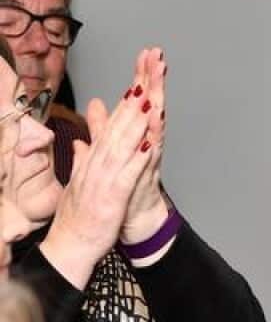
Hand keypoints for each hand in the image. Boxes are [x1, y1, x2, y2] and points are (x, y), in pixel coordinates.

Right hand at [41, 87, 151, 287]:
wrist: (69, 246)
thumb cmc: (79, 213)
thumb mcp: (83, 176)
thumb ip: (85, 150)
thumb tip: (85, 133)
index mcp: (93, 159)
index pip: (112, 122)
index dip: (127, 98)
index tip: (141, 75)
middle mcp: (97, 164)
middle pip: (118, 126)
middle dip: (134, 99)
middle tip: (147, 75)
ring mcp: (103, 180)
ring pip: (122, 146)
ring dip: (135, 122)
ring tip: (149, 100)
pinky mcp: (111, 198)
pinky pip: (126, 176)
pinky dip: (137, 160)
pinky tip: (149, 145)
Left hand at [122, 47, 168, 243]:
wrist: (133, 218)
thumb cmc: (124, 186)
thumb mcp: (108, 151)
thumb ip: (103, 127)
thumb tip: (96, 104)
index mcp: (134, 134)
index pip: (138, 99)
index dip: (141, 76)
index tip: (145, 53)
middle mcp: (146, 140)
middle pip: (150, 104)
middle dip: (154, 79)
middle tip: (158, 55)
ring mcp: (150, 154)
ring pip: (156, 122)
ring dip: (158, 99)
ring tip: (159, 77)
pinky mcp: (149, 170)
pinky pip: (153, 149)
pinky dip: (155, 134)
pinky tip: (157, 117)